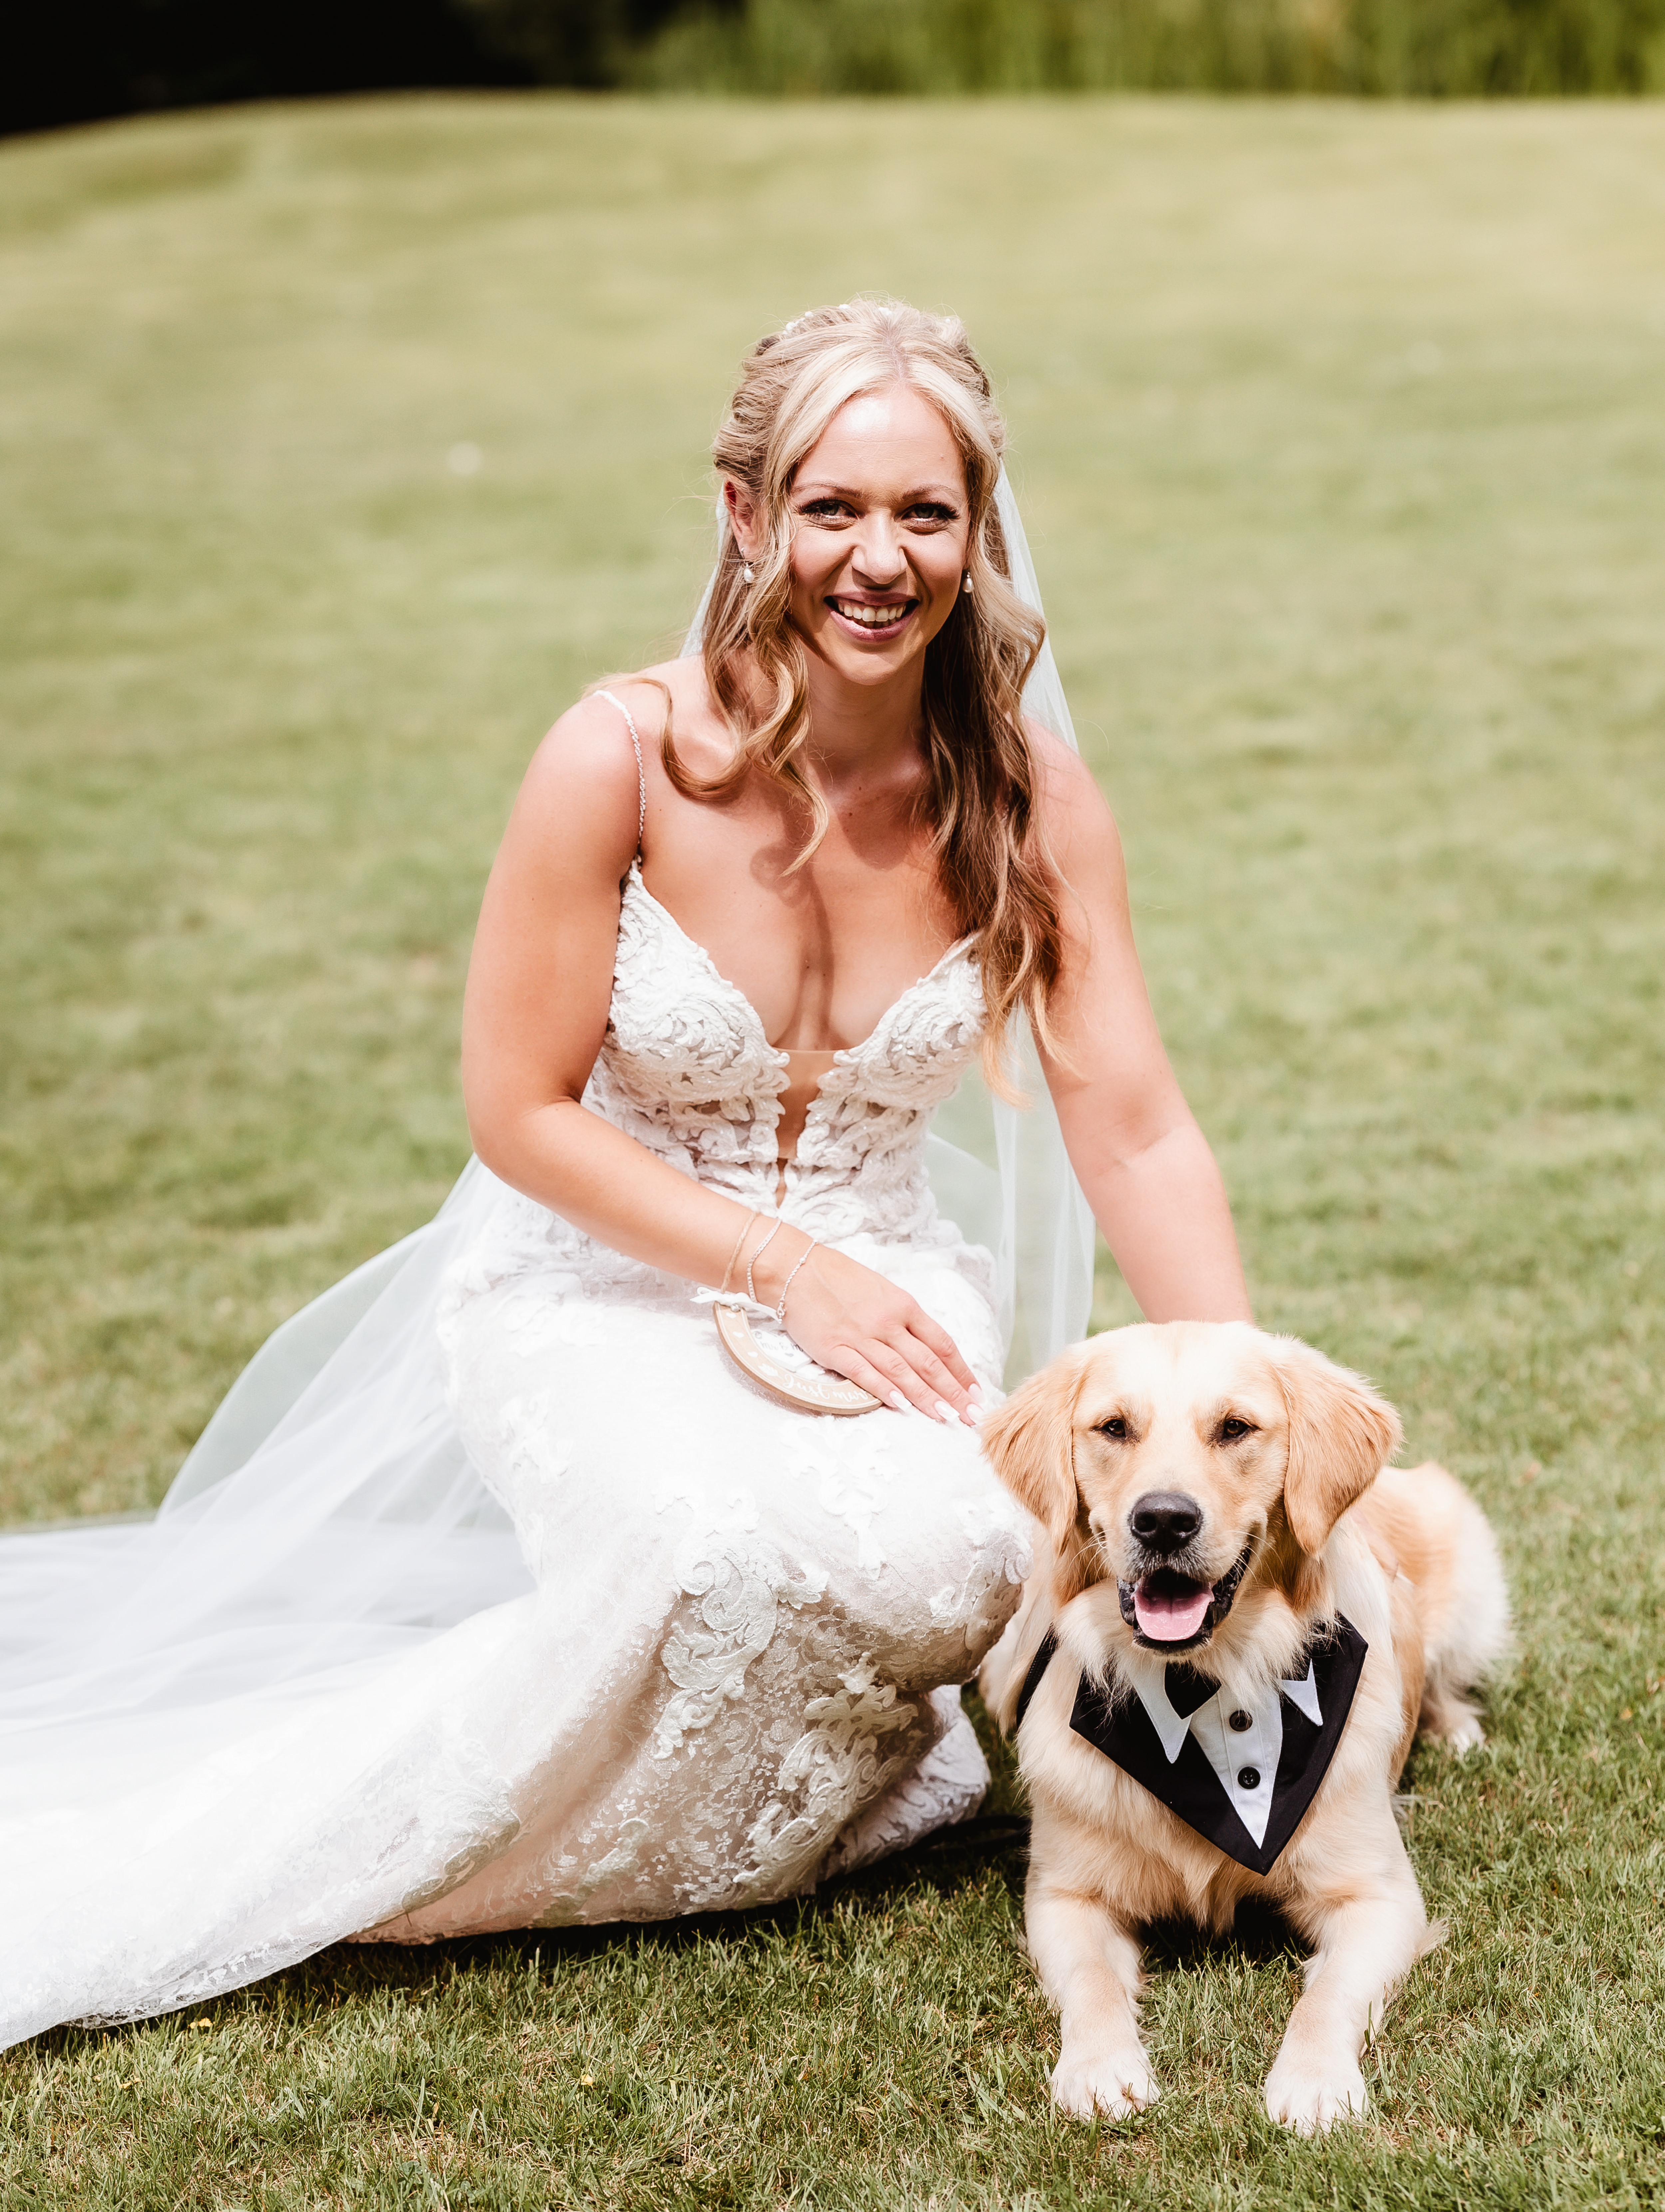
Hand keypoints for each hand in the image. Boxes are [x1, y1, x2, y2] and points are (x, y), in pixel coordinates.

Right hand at [752, 1235, 980, 1425]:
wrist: (797, 1268)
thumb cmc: (840, 1278)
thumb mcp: (882, 1291)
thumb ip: (904, 1319)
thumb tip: (927, 1348)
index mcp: (904, 1305)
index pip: (942, 1343)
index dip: (961, 1371)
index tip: (975, 1391)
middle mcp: (888, 1322)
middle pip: (928, 1362)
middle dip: (953, 1392)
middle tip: (970, 1416)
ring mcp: (861, 1336)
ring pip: (901, 1371)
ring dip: (926, 1397)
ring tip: (945, 1418)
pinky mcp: (834, 1348)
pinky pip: (864, 1373)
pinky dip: (884, 1390)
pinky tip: (901, 1406)